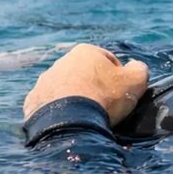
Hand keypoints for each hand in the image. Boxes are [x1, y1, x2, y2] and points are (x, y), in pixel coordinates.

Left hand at [23, 43, 148, 123]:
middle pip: (85, 74)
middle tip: (104, 106)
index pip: (109, 61)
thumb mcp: (136, 80)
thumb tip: (135, 66)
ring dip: (75, 98)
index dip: (119, 78)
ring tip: (85, 116)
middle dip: (94, 86)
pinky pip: (50, 105)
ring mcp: (45, 81)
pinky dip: (60, 111)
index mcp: (85, 52)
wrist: (68, 122)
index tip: (121, 94)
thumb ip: (139, 69)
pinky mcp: (33, 101)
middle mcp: (62, 61)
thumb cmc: (105, 97)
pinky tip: (69, 122)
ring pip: (66, 88)